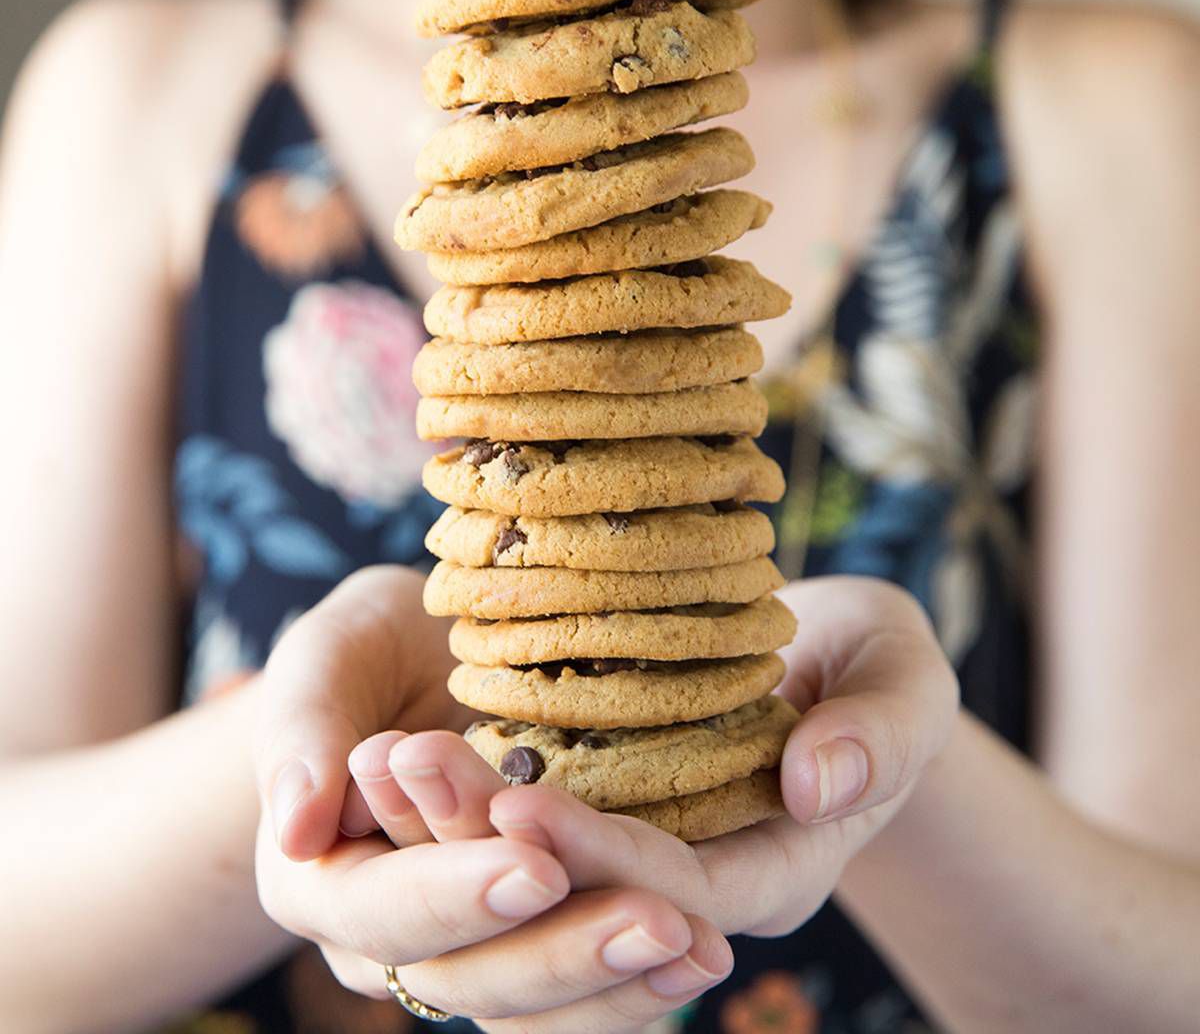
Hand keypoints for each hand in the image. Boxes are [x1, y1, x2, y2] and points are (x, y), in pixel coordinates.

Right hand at [253, 567, 730, 1032]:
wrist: (413, 668)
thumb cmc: (369, 653)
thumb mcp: (328, 657)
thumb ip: (302, 724)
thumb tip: (296, 828)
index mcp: (320, 876)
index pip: (381, 909)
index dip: (455, 894)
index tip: (535, 864)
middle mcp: (386, 935)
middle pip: (467, 979)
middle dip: (563, 952)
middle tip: (658, 922)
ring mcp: (459, 943)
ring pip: (529, 1008)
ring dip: (616, 984)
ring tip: (700, 949)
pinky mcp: (520, 936)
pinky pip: (570, 992)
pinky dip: (632, 982)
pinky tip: (703, 950)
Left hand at [349, 574, 957, 1025]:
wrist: (836, 671)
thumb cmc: (875, 668)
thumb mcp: (905, 678)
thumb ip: (884, 730)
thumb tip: (820, 782)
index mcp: (771, 870)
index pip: (677, 891)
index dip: (600, 855)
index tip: (519, 799)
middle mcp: (691, 885)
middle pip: (579, 905)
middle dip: (492, 850)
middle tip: (409, 766)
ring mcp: (638, 855)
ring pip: (530, 892)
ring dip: (451, 837)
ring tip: (381, 760)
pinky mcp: (597, 818)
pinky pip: (513, 848)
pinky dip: (455, 816)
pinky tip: (394, 757)